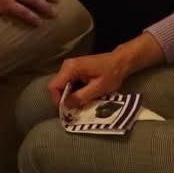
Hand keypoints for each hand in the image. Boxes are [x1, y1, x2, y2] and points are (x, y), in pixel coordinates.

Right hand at [47, 32, 163, 108]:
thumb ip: (81, 97)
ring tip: (80, 104)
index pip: (54, 86)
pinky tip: (82, 97)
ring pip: (62, 86)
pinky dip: (72, 92)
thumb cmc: (110, 74)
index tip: (67, 111)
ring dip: (69, 96)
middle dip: (63, 99)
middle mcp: (67, 65)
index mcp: (71, 68)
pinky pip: (68, 83)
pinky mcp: (74, 69)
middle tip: (74, 110)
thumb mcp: (98, 88)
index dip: (57, 100)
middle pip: (56, 86)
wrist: (119, 62)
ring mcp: (70, 67)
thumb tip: (66, 106)